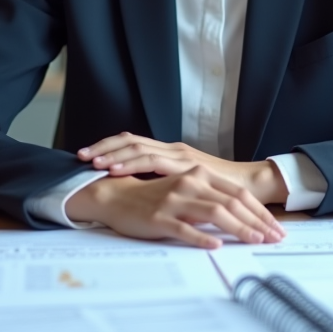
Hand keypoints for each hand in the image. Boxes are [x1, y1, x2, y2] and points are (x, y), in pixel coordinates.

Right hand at [64, 166, 286, 248]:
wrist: (116, 195)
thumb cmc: (154, 196)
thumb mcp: (186, 192)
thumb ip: (210, 199)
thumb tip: (240, 217)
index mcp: (199, 175)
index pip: (238, 194)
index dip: (259, 211)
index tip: (275, 227)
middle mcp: (190, 183)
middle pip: (232, 202)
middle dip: (257, 221)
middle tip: (274, 237)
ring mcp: (175, 199)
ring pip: (215, 213)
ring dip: (239, 228)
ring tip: (255, 240)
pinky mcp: (160, 217)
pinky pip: (185, 227)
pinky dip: (202, 236)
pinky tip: (216, 245)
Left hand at [77, 133, 287, 204]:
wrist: (252, 186)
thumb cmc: (222, 189)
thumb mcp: (188, 187)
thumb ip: (168, 184)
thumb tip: (143, 191)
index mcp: (171, 153)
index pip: (134, 142)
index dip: (110, 146)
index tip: (88, 153)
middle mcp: (173, 150)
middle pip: (131, 140)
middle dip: (104, 146)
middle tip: (80, 154)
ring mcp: (180, 156)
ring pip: (139, 147)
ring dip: (113, 153)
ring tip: (92, 160)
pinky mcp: (187, 166)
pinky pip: (153, 162)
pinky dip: (132, 164)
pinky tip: (116, 169)